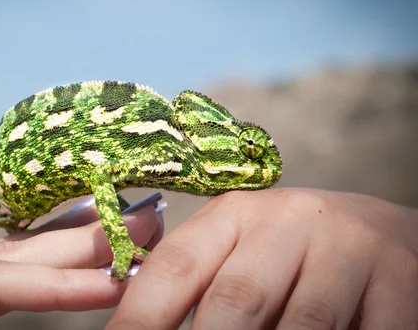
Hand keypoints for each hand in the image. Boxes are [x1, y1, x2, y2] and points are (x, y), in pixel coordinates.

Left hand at [107, 188, 417, 328]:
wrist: (380, 230)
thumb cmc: (290, 251)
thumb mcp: (241, 254)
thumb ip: (200, 288)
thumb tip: (141, 329)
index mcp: (236, 214)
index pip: (177, 266)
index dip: (140, 317)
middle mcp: (289, 221)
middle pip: (236, 300)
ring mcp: (348, 249)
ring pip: (301, 327)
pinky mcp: (399, 283)